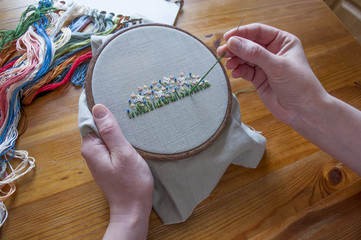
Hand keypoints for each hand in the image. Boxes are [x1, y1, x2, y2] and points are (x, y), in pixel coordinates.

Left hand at [81, 104, 152, 239]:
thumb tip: (98, 107)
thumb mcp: (123, 153)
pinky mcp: (108, 161)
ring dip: (116, 126)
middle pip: (97, 124)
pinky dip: (119, 136)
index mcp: (91, 147)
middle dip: (110, 115)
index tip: (110, 92)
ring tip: (131, 116)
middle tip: (128, 104)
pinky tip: (131, 133)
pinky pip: (110, 142)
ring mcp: (99, 157)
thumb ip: (110, 131)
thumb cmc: (131, 182)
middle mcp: (91, 151)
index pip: (88, 118)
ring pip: (105, 133)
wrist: (134, 208)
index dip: (98, 105)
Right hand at [217, 23, 327, 124]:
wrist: (303, 111)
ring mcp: (265, 65)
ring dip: (235, 60)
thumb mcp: (277, 66)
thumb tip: (233, 42)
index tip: (228, 38)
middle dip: (235, 48)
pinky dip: (238, 71)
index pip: (258, 31)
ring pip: (244, 57)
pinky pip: (245, 70)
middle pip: (248, 44)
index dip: (242, 33)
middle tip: (222, 52)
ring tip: (229, 65)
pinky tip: (236, 73)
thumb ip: (254, 53)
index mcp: (282, 41)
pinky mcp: (259, 78)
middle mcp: (273, 51)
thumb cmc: (299, 85)